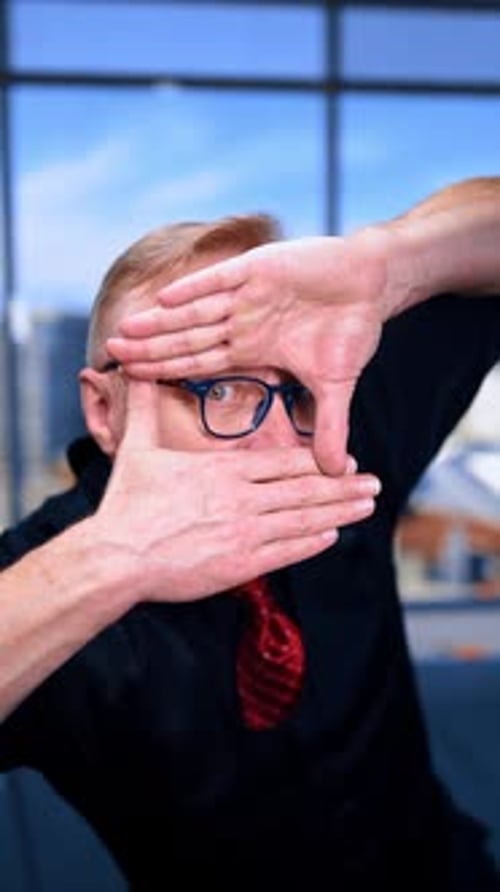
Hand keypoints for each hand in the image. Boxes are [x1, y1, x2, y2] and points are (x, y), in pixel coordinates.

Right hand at [93, 379, 380, 602]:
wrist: (118, 555)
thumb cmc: (127, 504)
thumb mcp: (137, 449)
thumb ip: (144, 408)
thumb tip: (134, 372)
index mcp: (224, 470)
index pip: (284, 462)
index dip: (318, 461)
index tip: (345, 460)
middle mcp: (242, 498)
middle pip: (304, 489)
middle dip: (343, 486)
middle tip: (375, 483)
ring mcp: (245, 532)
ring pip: (303, 518)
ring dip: (339, 512)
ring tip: (367, 506)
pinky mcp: (240, 564)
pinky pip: (286, 551)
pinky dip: (312, 543)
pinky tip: (333, 536)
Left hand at [107, 230, 392, 474]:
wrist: (372, 285)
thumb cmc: (350, 330)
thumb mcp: (335, 385)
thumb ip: (329, 426)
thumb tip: (335, 471)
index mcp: (252, 347)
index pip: (201, 361)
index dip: (168, 369)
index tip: (135, 380)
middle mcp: (242, 321)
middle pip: (188, 338)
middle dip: (151, 348)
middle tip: (112, 354)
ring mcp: (248, 295)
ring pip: (195, 311)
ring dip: (161, 322)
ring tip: (126, 331)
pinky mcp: (260, 269)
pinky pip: (221, 280)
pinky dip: (196, 289)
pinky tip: (165, 299)